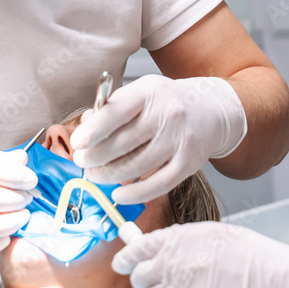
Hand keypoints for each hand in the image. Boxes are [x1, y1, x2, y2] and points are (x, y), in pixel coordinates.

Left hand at [70, 75, 246, 201]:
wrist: (211, 110)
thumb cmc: (167, 102)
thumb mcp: (140, 93)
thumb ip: (112, 108)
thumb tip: (85, 127)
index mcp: (149, 92)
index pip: (116, 112)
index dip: (93, 131)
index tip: (77, 143)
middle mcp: (167, 115)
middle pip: (122, 143)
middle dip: (95, 157)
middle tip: (82, 162)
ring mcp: (179, 140)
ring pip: (136, 166)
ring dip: (109, 176)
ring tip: (95, 176)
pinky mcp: (189, 163)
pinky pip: (157, 185)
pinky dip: (134, 194)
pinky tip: (118, 195)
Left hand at [112, 221, 288, 287]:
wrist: (281, 287)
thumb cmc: (257, 259)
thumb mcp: (216, 235)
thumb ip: (185, 242)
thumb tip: (165, 248)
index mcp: (178, 239)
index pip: (137, 248)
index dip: (127, 258)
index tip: (123, 263)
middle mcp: (171, 265)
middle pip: (139, 278)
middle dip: (148, 282)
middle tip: (165, 285)